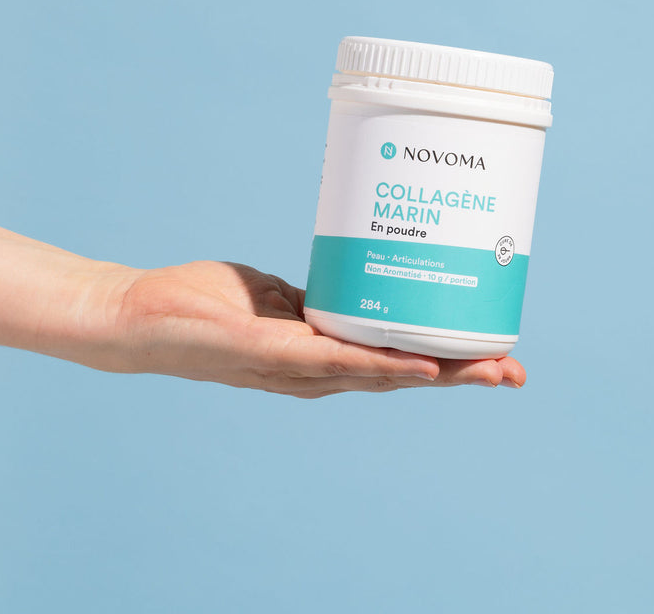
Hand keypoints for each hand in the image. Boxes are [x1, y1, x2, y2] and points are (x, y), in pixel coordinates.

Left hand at [102, 261, 526, 397]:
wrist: (137, 317)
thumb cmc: (203, 306)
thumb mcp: (275, 296)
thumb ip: (314, 297)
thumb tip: (350, 279)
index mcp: (321, 356)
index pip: (396, 361)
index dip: (448, 362)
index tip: (497, 355)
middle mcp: (316, 372)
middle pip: (404, 374)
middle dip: (462, 373)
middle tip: (515, 371)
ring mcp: (297, 368)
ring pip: (382, 373)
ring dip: (440, 372)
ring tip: (489, 367)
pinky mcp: (273, 356)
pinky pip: (337, 362)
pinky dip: (383, 366)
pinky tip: (420, 365)